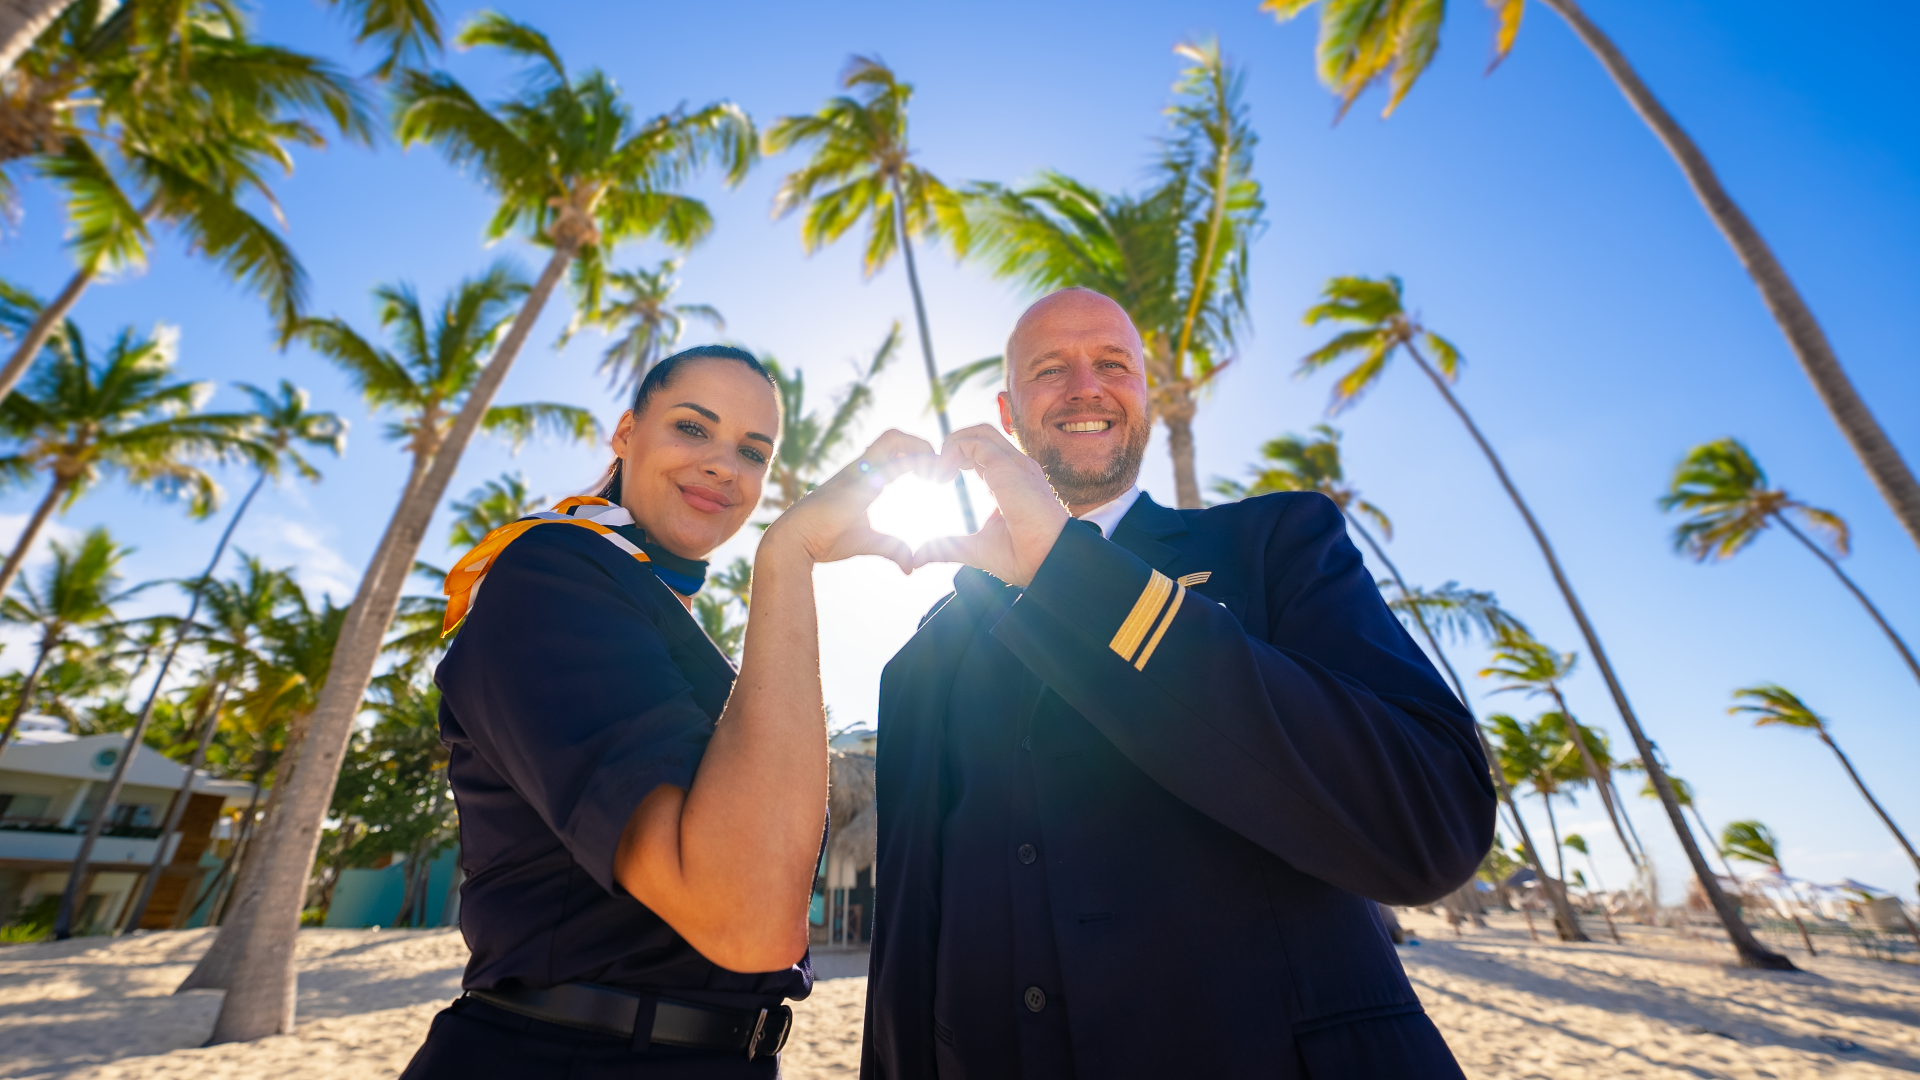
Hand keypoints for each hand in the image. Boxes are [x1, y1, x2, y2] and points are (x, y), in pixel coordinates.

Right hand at [764, 429, 936, 572]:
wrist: (796, 540)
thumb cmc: (825, 539)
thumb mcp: (869, 541)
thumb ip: (893, 549)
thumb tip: (910, 568)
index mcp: (864, 478)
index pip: (895, 453)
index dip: (918, 457)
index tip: (937, 478)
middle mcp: (862, 468)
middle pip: (895, 437)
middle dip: (922, 445)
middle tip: (939, 471)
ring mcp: (859, 470)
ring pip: (893, 438)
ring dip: (919, 447)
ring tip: (935, 471)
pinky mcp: (859, 479)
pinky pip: (891, 460)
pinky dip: (915, 462)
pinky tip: (929, 478)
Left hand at [914, 424, 1068, 585]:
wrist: (1048, 559)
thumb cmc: (1022, 557)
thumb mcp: (974, 549)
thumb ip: (947, 547)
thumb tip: (918, 558)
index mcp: (1010, 482)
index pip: (982, 454)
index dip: (956, 459)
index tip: (939, 481)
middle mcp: (1014, 468)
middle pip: (981, 436)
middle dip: (952, 446)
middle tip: (936, 474)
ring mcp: (1014, 464)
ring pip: (979, 432)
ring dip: (951, 444)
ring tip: (939, 472)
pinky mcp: (1007, 466)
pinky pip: (975, 442)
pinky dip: (953, 451)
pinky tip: (944, 475)